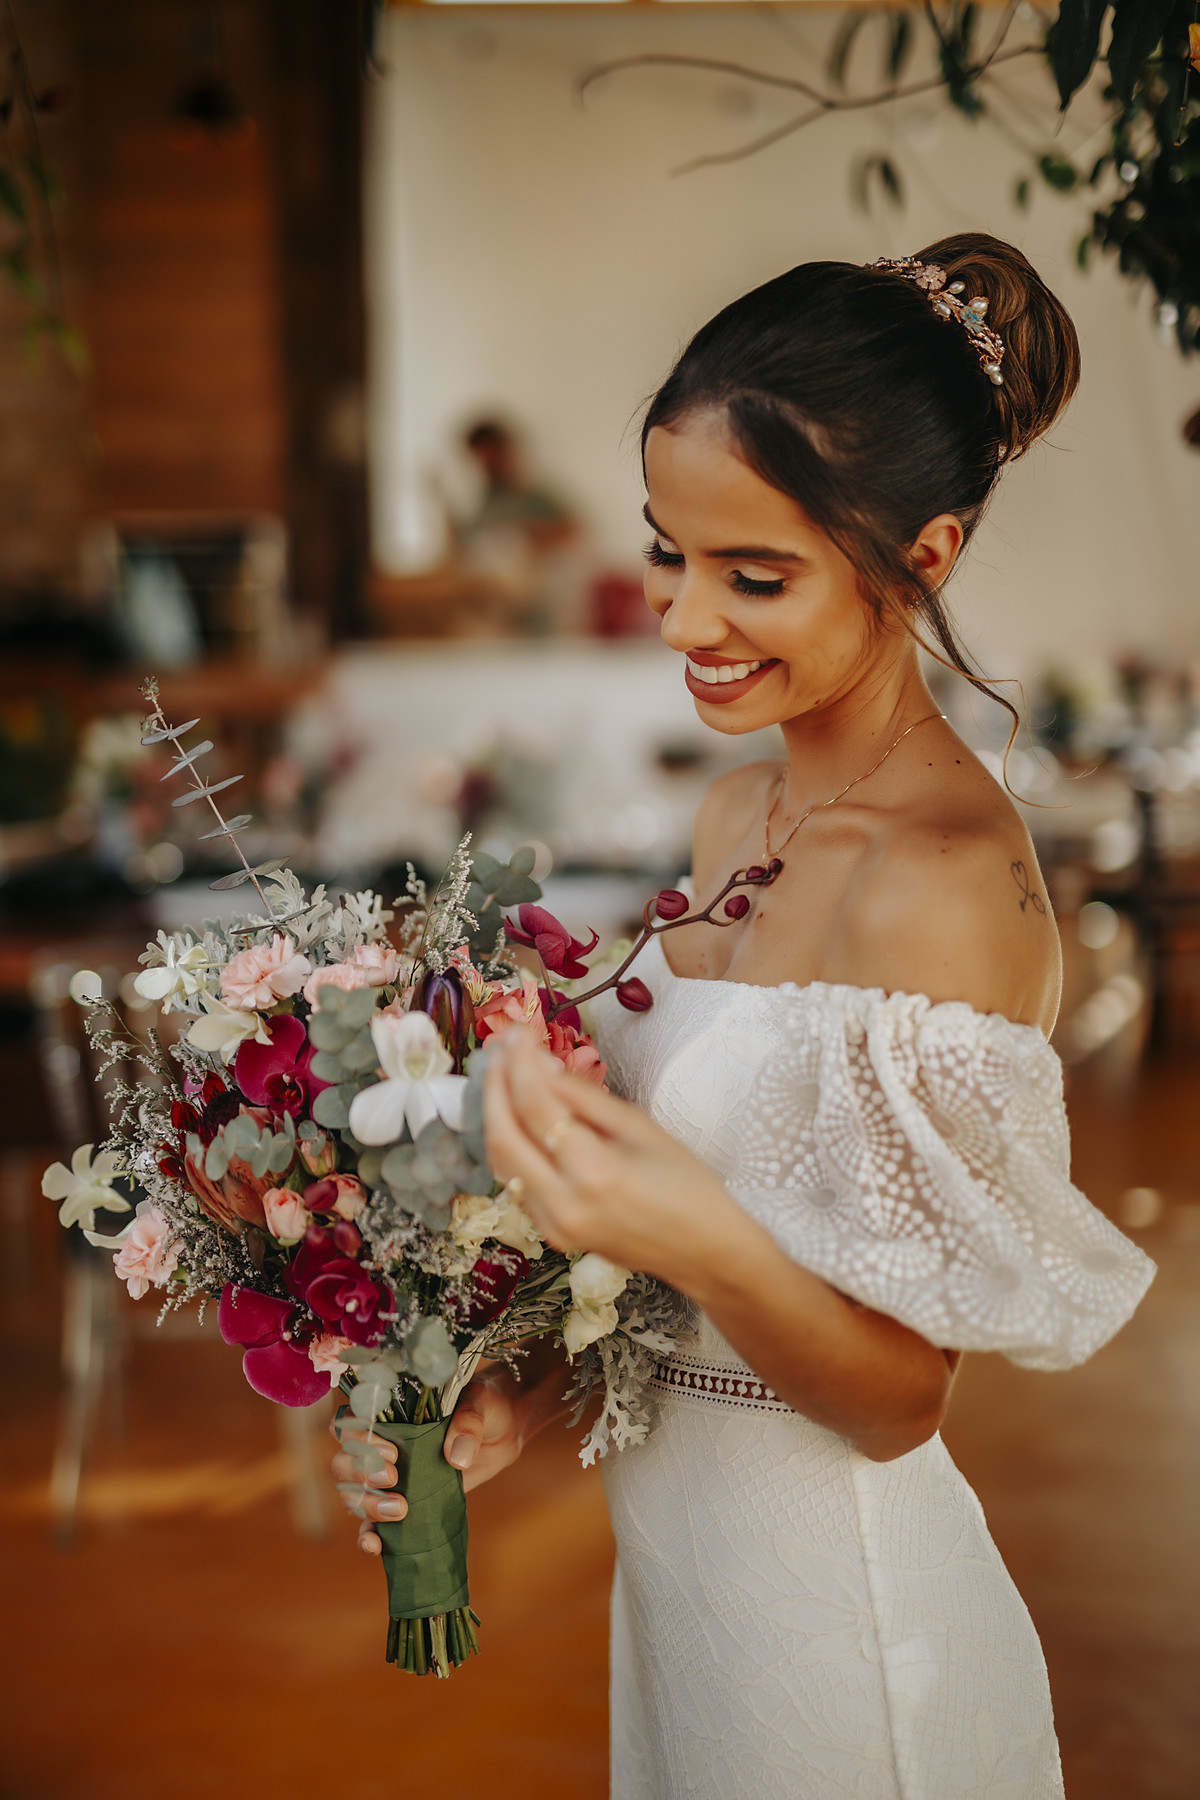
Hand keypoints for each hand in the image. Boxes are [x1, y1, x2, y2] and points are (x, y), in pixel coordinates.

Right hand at [329, 1373, 527, 1554]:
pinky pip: (372, 1522)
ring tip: (401, 1509)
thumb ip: (467, 1424)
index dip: (359, 1439)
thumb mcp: (479, 1405)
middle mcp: (381, 1443)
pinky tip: (375, 1545)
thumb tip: (457, 1458)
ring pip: (353, 1494)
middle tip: (394, 1479)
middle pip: (345, 1463)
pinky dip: (368, 1535)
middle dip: (362, 1475)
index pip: (350, 1423)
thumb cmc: (484, 1407)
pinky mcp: (402, 1501)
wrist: (502, 1430)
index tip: (393, 1452)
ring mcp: (389, 1475)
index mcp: (390, 1411)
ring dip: (368, 1505)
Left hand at [483, 1027, 744, 1290]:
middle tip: (498, 1050)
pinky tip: (517, 1118)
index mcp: (594, 1171)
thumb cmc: (686, 1184)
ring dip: (494, 1115)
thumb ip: (584, 1096)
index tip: (516, 1033)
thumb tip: (540, 1064)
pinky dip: (510, 1145)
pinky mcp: (551, 1234)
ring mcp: (553, 1224)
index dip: (520, 1062)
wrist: (703, 1250)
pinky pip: (516, 1182)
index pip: (536, 1105)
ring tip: (501, 1076)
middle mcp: (564, 1203)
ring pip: (500, 1162)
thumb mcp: (640, 1126)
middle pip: (502, 1136)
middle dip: (494, 1087)